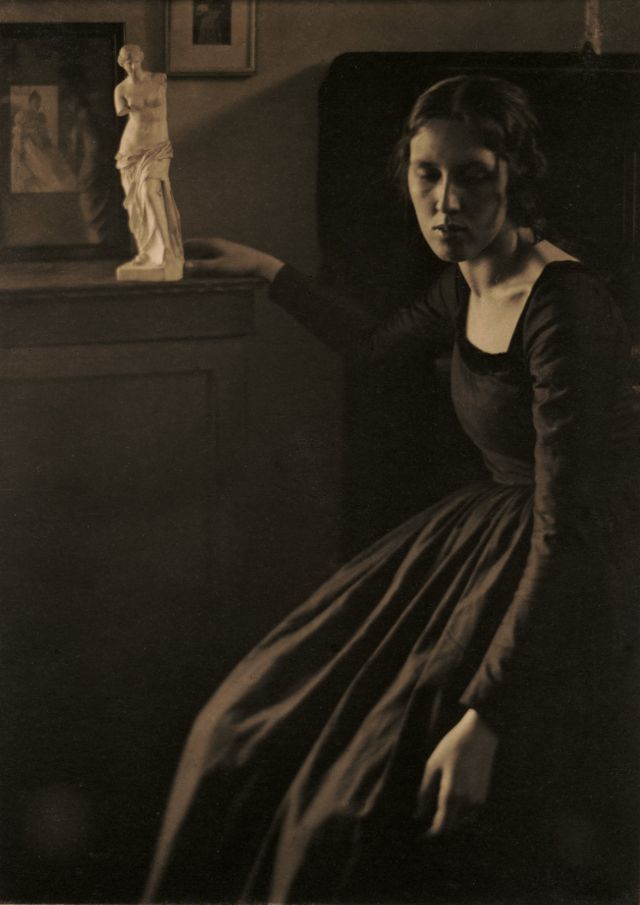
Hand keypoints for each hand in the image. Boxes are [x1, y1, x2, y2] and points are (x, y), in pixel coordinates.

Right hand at [184, 237, 283, 281]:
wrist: (261, 264)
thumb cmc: (241, 264)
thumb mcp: (220, 266)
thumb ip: (202, 266)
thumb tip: (183, 266)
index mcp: (212, 243)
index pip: (191, 243)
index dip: (180, 248)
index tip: (169, 255)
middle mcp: (216, 245)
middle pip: (196, 249)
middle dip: (186, 256)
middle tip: (174, 265)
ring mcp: (222, 251)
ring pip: (203, 255)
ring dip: (195, 262)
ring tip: (185, 271)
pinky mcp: (227, 258)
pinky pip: (210, 260)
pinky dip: (204, 265)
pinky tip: (201, 273)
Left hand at [416, 708, 497, 835]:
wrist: (479, 735)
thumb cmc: (452, 748)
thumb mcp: (432, 767)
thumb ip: (424, 793)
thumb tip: (418, 815)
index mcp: (452, 795)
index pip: (441, 826)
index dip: (430, 834)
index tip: (421, 835)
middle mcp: (467, 803)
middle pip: (451, 826)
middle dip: (439, 826)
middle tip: (426, 819)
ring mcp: (478, 801)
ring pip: (460, 820)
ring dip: (450, 818)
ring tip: (437, 808)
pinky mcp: (484, 796)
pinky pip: (469, 812)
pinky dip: (459, 811)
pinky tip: (451, 799)